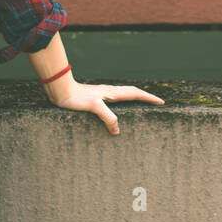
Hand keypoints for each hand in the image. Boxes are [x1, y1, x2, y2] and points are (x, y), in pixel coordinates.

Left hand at [46, 81, 164, 134]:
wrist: (60, 91)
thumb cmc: (75, 98)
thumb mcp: (93, 107)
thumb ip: (107, 117)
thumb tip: (117, 131)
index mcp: (112, 93)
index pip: (135, 94)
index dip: (149, 98)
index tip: (161, 102)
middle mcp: (109, 92)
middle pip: (132, 92)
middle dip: (145, 97)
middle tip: (156, 102)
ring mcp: (103, 94)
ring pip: (123, 95)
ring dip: (135, 98)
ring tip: (142, 105)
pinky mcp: (95, 98)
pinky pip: (115, 100)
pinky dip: (122, 104)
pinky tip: (118, 111)